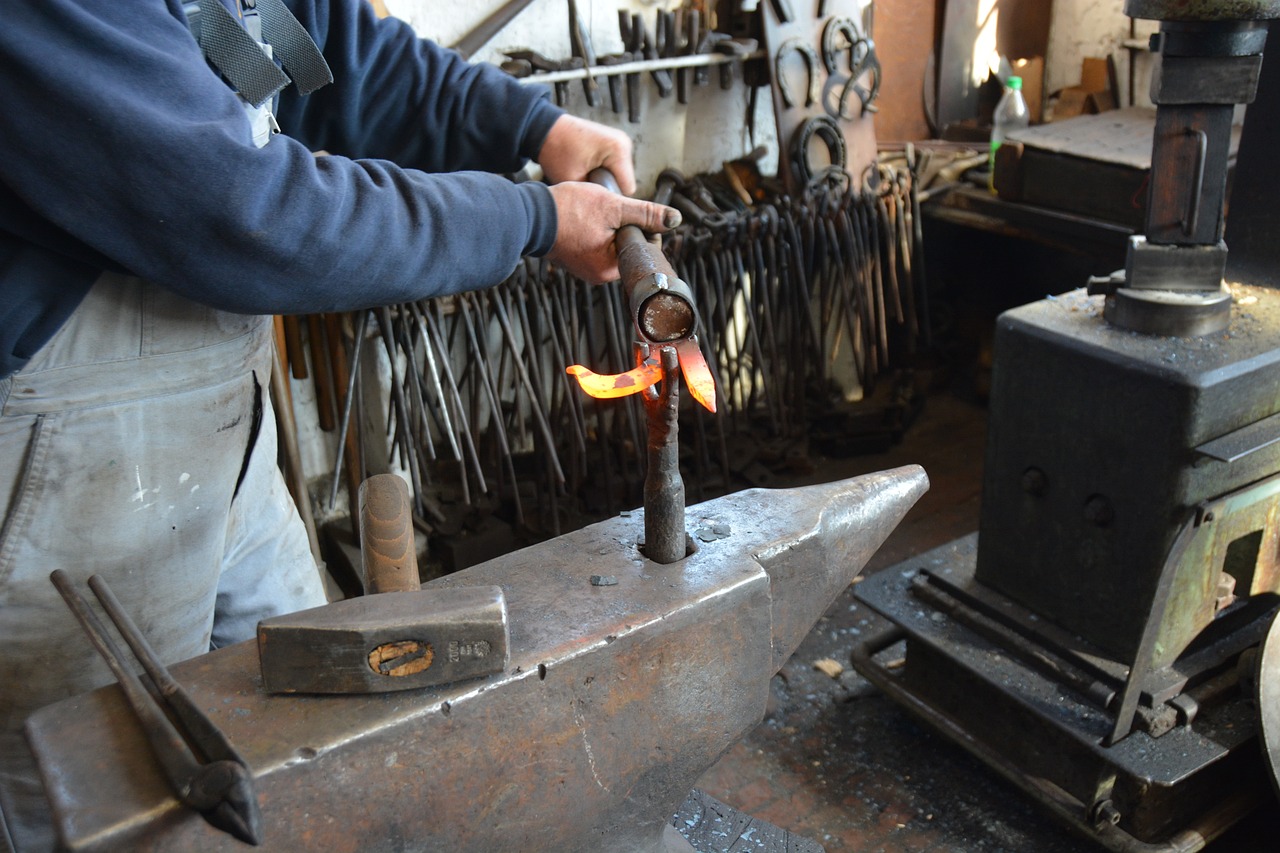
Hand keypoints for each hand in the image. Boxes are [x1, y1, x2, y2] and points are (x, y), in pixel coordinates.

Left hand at [537, 115, 635, 194]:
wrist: (546, 129)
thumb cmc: (557, 151)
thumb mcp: (574, 180)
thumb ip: (593, 196)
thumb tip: (603, 207)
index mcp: (618, 151)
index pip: (627, 189)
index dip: (611, 197)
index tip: (595, 197)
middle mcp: (624, 144)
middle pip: (625, 181)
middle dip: (608, 187)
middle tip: (587, 185)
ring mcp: (621, 141)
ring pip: (621, 174)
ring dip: (607, 179)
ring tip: (587, 174)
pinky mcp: (615, 142)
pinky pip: (616, 166)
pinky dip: (605, 171)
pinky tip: (590, 168)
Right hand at [546, 182, 681, 283]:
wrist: (530, 213)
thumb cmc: (567, 210)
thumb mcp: (614, 207)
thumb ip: (646, 214)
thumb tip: (675, 219)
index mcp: (610, 269)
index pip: (642, 249)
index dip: (643, 226)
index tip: (630, 212)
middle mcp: (598, 275)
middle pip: (627, 247)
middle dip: (623, 227)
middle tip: (607, 211)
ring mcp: (584, 269)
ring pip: (610, 245)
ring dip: (608, 228)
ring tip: (592, 214)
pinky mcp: (573, 259)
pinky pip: (594, 245)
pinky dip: (593, 232)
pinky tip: (583, 220)